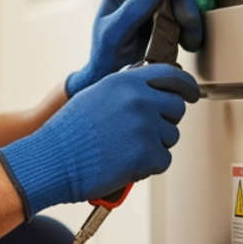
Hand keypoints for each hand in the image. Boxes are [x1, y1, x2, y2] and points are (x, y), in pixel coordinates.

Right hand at [0, 64, 200, 217]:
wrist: (52, 160)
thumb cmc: (68, 133)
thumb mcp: (95, 96)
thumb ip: (125, 90)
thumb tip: (150, 91)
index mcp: (126, 82)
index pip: (172, 76)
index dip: (186, 87)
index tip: (190, 94)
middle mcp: (138, 100)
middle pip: (176, 108)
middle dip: (165, 121)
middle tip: (143, 133)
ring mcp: (144, 127)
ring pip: (170, 137)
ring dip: (153, 146)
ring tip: (124, 149)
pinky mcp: (146, 154)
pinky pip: (163, 160)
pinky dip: (147, 167)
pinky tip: (125, 163)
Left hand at [66, 0, 203, 96]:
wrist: (113, 73)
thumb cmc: (106, 54)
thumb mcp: (112, 35)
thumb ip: (129, 12)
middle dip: (183, 2)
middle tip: (190, 24)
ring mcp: (153, 2)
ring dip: (190, 18)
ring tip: (192, 41)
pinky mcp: (166, 16)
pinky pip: (183, 15)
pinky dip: (190, 28)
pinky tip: (190, 43)